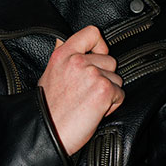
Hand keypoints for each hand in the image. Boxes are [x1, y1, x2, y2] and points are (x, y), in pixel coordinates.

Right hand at [38, 25, 123, 155]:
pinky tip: (93, 112)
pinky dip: (111, 106)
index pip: (91, 33)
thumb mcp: (49, 74)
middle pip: (110, 60)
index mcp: (63, 55)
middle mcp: (78, 61)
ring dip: (107, 93)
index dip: (100, 45)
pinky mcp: (104, 90)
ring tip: (88, 103)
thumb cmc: (47, 109)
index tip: (98, 56)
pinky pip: (119, 95)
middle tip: (86, 92)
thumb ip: (62, 57)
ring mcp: (93, 74)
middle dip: (104, 77)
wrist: (46, 132)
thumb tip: (62, 41)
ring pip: (116, 79)